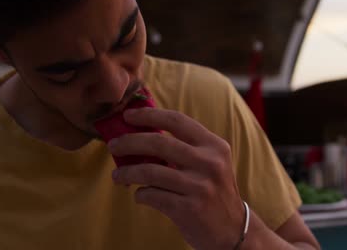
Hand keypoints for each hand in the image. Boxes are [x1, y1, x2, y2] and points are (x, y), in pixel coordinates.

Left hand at [109, 108, 245, 249]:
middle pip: (158, 142)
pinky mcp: (189, 209)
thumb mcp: (210, 163)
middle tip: (114, 145)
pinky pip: (152, 195)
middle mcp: (209, 163)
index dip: (149, 115)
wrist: (233, 230)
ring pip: (149, 171)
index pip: (177, 121)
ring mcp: (199, 186)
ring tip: (117, 175)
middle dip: (129, 142)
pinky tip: (140, 195)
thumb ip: (185, 148)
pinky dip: (140, 194)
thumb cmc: (214, 191)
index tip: (128, 116)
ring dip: (127, 173)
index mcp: (214, 146)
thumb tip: (142, 134)